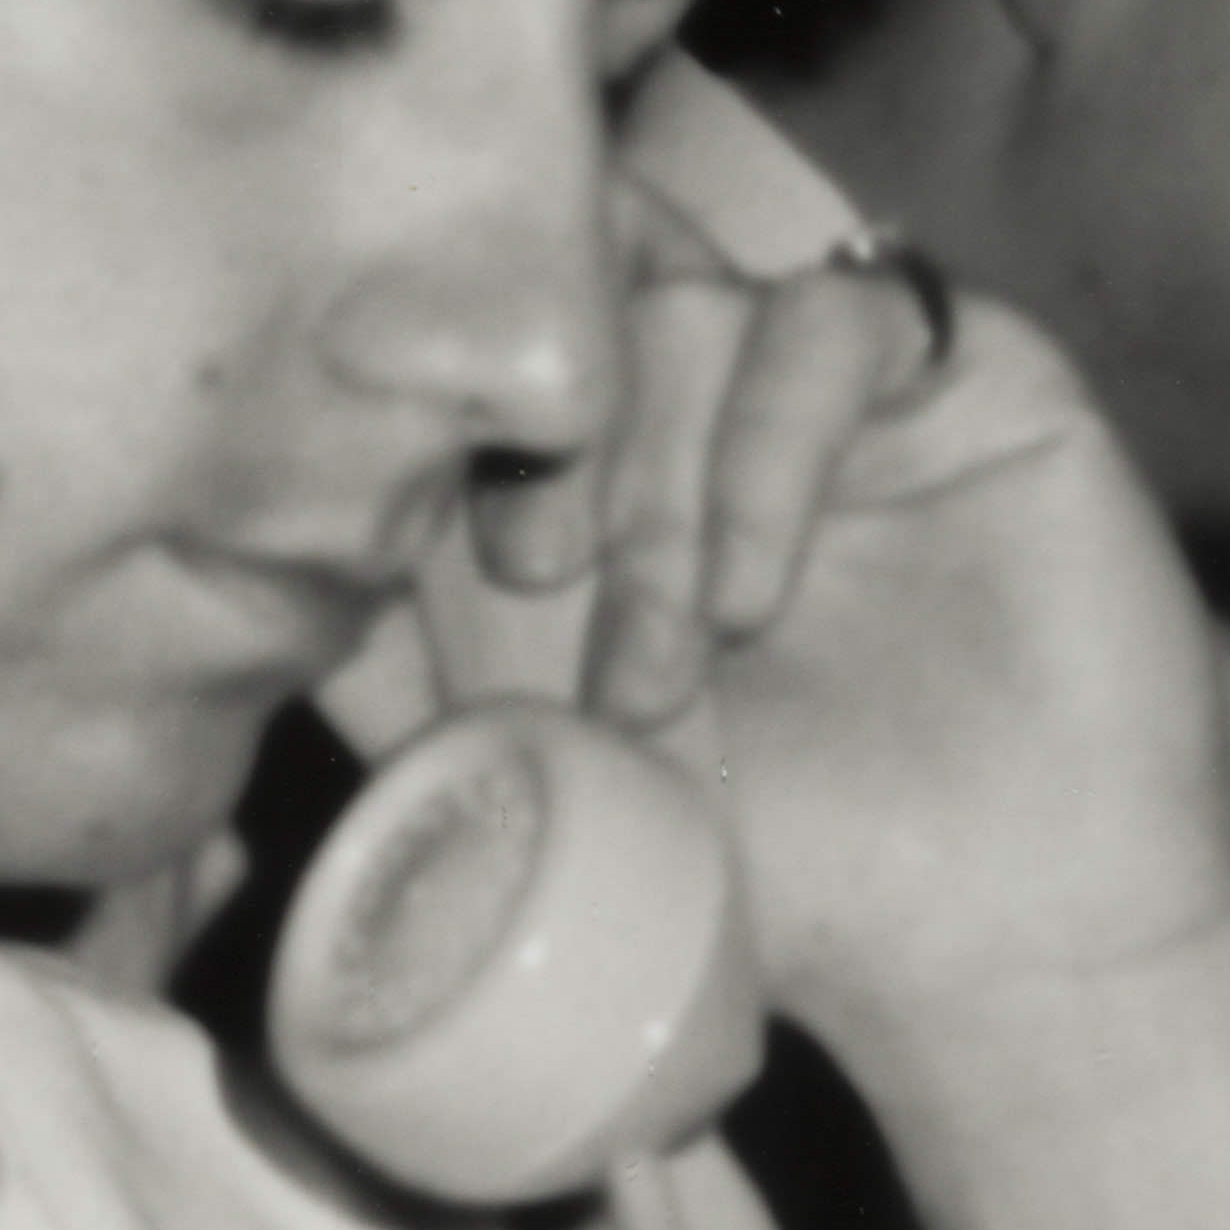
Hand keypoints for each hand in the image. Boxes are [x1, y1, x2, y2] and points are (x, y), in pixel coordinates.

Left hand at [430, 177, 1229, 1087]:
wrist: (1004, 947)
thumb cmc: (789, 874)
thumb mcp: (542, 777)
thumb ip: (395, 680)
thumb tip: (225, 603)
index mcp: (607, 465)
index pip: (491, 337)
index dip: (432, 398)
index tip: (400, 532)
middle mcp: (716, 397)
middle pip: (577, 281)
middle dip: (535, 433)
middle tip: (530, 580)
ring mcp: (836, 376)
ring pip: (690, 299)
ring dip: (653, 481)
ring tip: (668, 654)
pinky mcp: (966, 368)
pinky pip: (835, 314)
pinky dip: (768, 444)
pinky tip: (756, 592)